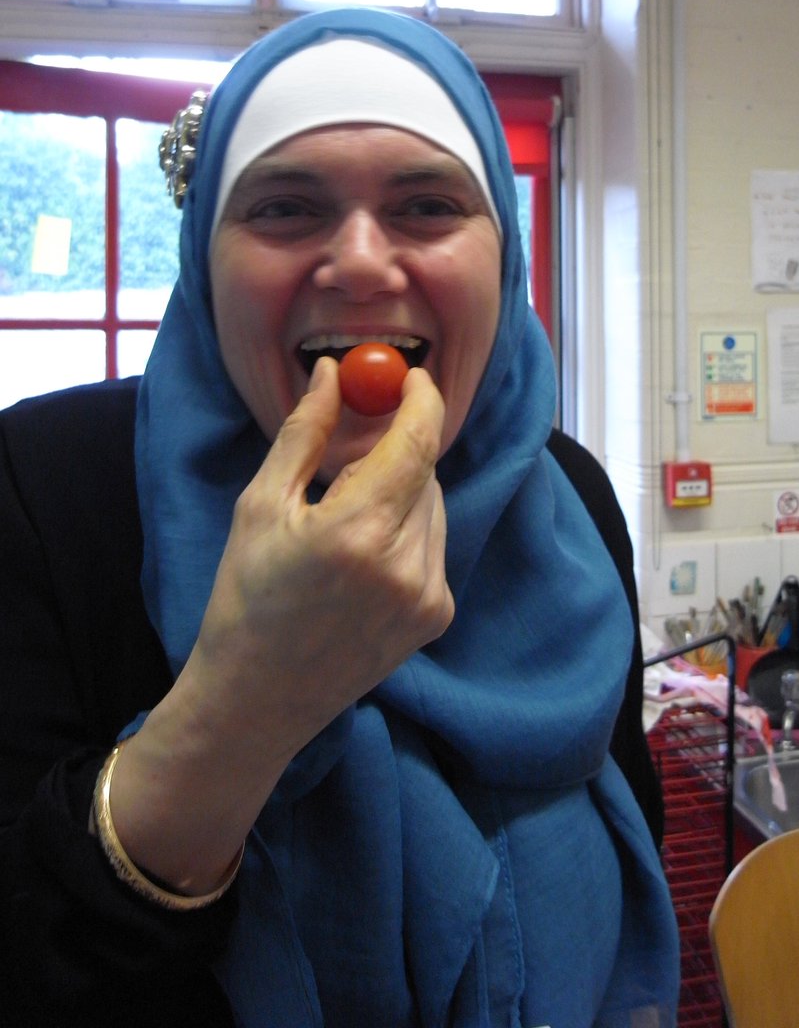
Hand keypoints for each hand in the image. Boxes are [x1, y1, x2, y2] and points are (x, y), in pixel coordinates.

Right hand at [191, 356, 453, 761]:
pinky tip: (363, 558)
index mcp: (357, 533)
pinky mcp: (436, 617)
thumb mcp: (261, 507)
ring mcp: (428, 597)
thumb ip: (306, 434)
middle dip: (396, 451)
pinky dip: (408, 531)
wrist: (257, 700)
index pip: (416, 444)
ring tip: (346, 522)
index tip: (412, 375)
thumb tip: (332, 374)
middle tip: (351, 458)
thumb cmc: (246, 599)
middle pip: (426, 473)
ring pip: (435, 508)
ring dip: (403, 492)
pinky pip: (435, 546)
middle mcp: (405, 566)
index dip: (421, 400)